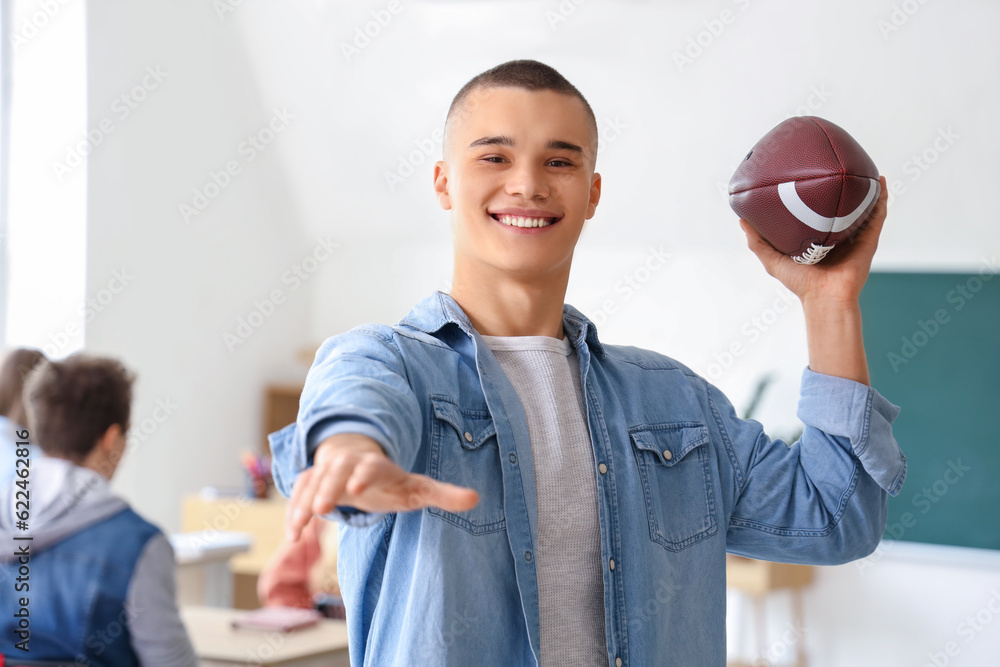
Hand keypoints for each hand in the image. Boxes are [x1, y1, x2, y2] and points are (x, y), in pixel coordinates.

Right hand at [285, 433, 478, 540]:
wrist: (357, 461)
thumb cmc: (390, 480)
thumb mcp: (417, 487)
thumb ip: (443, 494)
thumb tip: (476, 499)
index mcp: (376, 463)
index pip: (370, 465)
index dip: (363, 474)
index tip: (355, 489)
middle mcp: (347, 463)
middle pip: (335, 471)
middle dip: (327, 488)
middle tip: (321, 510)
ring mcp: (326, 472)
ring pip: (312, 483)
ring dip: (304, 504)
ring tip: (298, 530)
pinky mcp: (311, 484)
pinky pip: (299, 495)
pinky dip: (294, 512)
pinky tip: (292, 535)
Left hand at [739, 175, 887, 304]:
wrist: (824, 297)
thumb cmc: (799, 283)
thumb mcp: (772, 259)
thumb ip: (757, 241)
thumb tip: (741, 220)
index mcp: (817, 239)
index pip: (817, 213)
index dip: (814, 197)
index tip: (809, 176)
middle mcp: (837, 236)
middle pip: (840, 207)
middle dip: (840, 188)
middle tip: (836, 165)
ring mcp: (854, 236)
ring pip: (862, 207)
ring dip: (864, 188)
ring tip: (861, 167)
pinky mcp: (869, 240)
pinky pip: (878, 215)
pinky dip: (881, 198)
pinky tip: (880, 180)